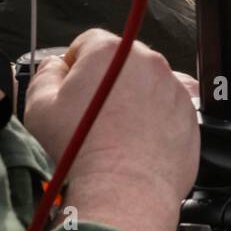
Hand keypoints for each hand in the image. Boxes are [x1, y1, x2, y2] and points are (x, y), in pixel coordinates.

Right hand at [23, 29, 199, 230]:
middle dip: (105, 82)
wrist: (124, 189)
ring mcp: (174, 86)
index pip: (88, 41)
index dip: (74, 64)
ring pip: (147, 84)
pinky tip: (137, 142)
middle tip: (90, 116)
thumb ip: (44, 76)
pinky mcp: (190, 112)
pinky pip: (168, 107)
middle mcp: (148, 62)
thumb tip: (54, 66)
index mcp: (110, 52)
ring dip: (132, 99)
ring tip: (115, 133)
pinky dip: (155, 119)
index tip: (70, 87)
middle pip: (121, 62)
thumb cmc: (82, 150)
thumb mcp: (40, 108)